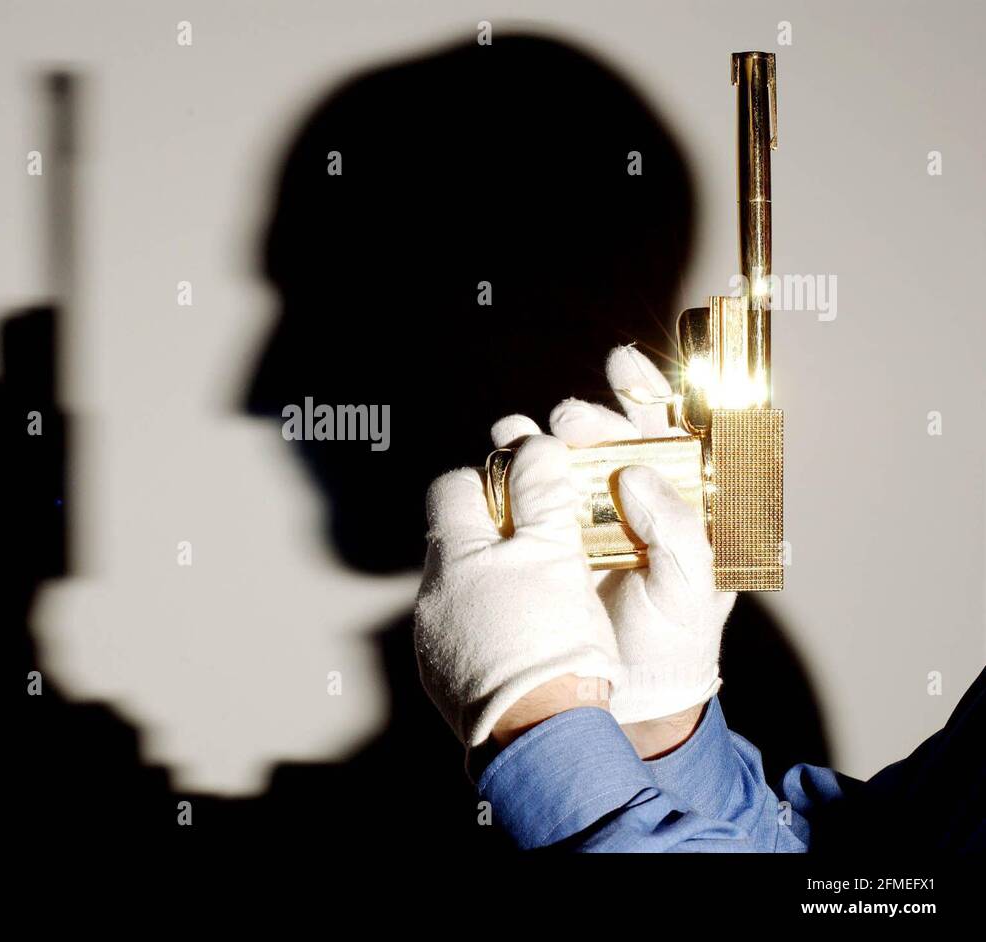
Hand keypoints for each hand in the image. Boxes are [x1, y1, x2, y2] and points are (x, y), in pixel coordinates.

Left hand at [413, 434, 619, 747]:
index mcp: (452, 553)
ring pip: (460, 588)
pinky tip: (525, 640)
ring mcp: (431, 638)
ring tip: (540, 599)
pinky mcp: (442, 676)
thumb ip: (541, 490)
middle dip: (496, 535)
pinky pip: (462, 633)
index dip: (492, 480)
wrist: (540, 731)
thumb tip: (533, 445)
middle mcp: (430, 593)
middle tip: (542, 546)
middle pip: (457, 540)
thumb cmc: (551, 637)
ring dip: (493, 583)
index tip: (527, 493)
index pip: (453, 487)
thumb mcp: (555, 550)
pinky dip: (489, 627)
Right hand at [529, 345, 735, 727]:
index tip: (622, 366)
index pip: (669, 432)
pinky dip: (505, 475)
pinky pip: (521, 497)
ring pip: (556, 460)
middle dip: (587, 420)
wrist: (625, 699)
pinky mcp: (541, 540)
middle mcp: (629, 500)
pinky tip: (495, 464)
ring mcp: (581, 518)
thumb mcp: (694, 591)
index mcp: (680, 502)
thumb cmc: (676, 645)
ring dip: (536, 439)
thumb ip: (678, 532)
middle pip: (606, 438)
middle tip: (570, 422)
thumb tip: (637, 475)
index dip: (648, 392)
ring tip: (518, 435)